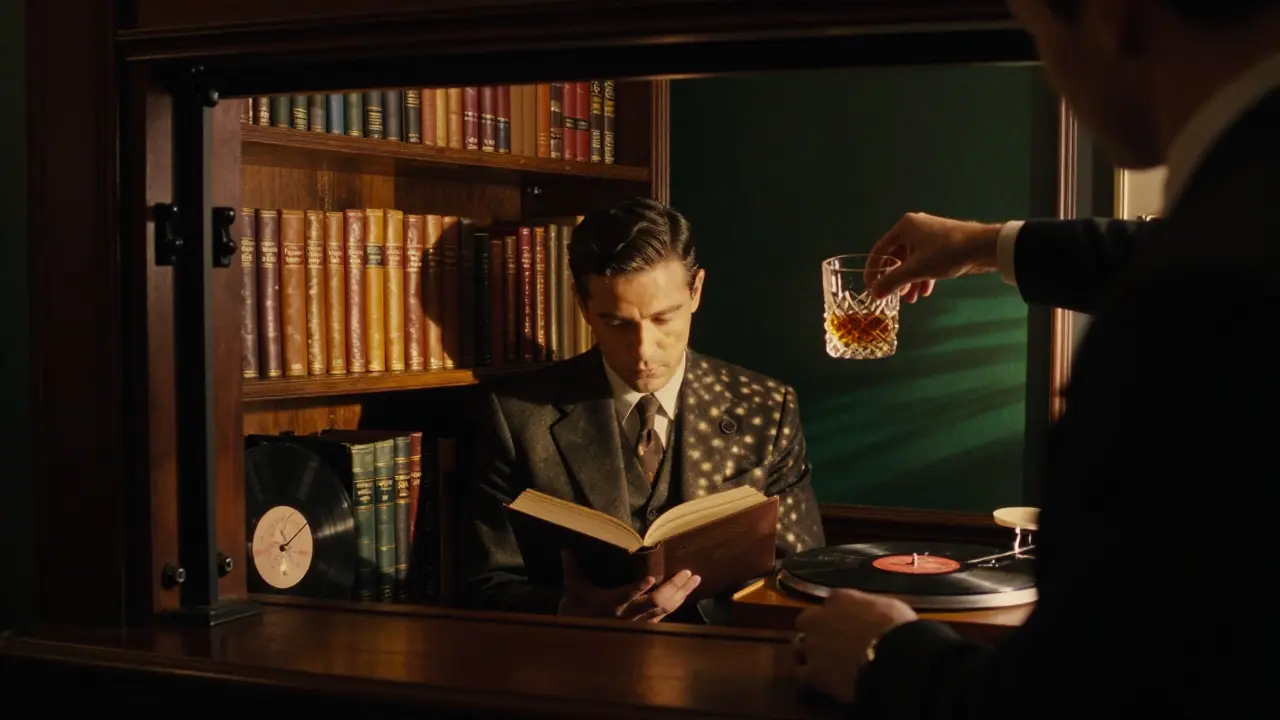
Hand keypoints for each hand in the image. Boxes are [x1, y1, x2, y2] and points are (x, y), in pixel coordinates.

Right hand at [557, 549, 701, 622]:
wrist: (581, 642)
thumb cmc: (577, 613)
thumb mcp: (573, 590)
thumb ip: (572, 569)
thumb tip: (565, 549)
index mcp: (612, 604)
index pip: (627, 595)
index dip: (639, 588)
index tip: (651, 578)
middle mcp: (629, 614)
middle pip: (657, 603)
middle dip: (674, 588)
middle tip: (688, 573)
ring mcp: (639, 622)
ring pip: (665, 609)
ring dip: (681, 594)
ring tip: (695, 580)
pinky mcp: (644, 626)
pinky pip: (665, 615)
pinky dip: (677, 603)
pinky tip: (686, 594)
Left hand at [792, 589, 918, 703]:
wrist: (894, 658)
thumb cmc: (899, 629)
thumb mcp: (889, 607)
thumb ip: (871, 608)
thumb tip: (873, 616)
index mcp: (840, 599)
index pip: (831, 602)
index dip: (838, 614)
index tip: (846, 622)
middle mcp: (820, 618)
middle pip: (806, 621)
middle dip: (815, 630)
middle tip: (829, 642)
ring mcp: (813, 646)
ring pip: (798, 646)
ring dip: (807, 652)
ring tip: (820, 663)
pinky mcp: (812, 672)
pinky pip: (799, 673)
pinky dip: (806, 676)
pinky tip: (817, 681)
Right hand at [865, 212, 1004, 301]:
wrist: (984, 247)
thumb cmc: (946, 253)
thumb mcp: (915, 270)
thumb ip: (892, 281)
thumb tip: (873, 293)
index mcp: (905, 227)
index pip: (880, 249)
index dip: (873, 269)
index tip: (870, 286)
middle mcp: (915, 227)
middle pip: (897, 256)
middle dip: (895, 279)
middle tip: (892, 295)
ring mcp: (930, 236)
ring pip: (912, 261)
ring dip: (909, 281)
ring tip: (910, 299)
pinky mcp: (942, 244)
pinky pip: (926, 261)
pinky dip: (923, 276)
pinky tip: (925, 292)